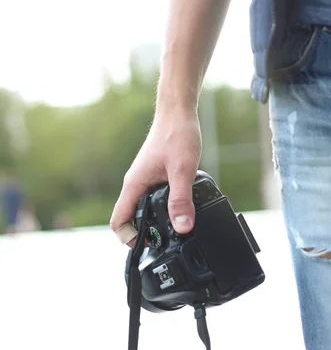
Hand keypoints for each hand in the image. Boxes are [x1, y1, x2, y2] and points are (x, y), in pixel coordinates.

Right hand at [110, 107, 201, 245]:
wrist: (178, 112)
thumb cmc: (177, 134)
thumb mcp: (183, 170)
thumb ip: (181, 199)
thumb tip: (183, 228)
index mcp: (134, 184)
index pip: (119, 221)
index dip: (129, 239)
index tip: (147, 247)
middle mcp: (136, 183)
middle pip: (130, 217)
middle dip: (144, 233)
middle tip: (166, 242)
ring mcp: (145, 178)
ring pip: (143, 207)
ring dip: (155, 220)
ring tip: (175, 228)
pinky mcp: (155, 174)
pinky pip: (153, 197)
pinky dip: (163, 207)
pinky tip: (181, 207)